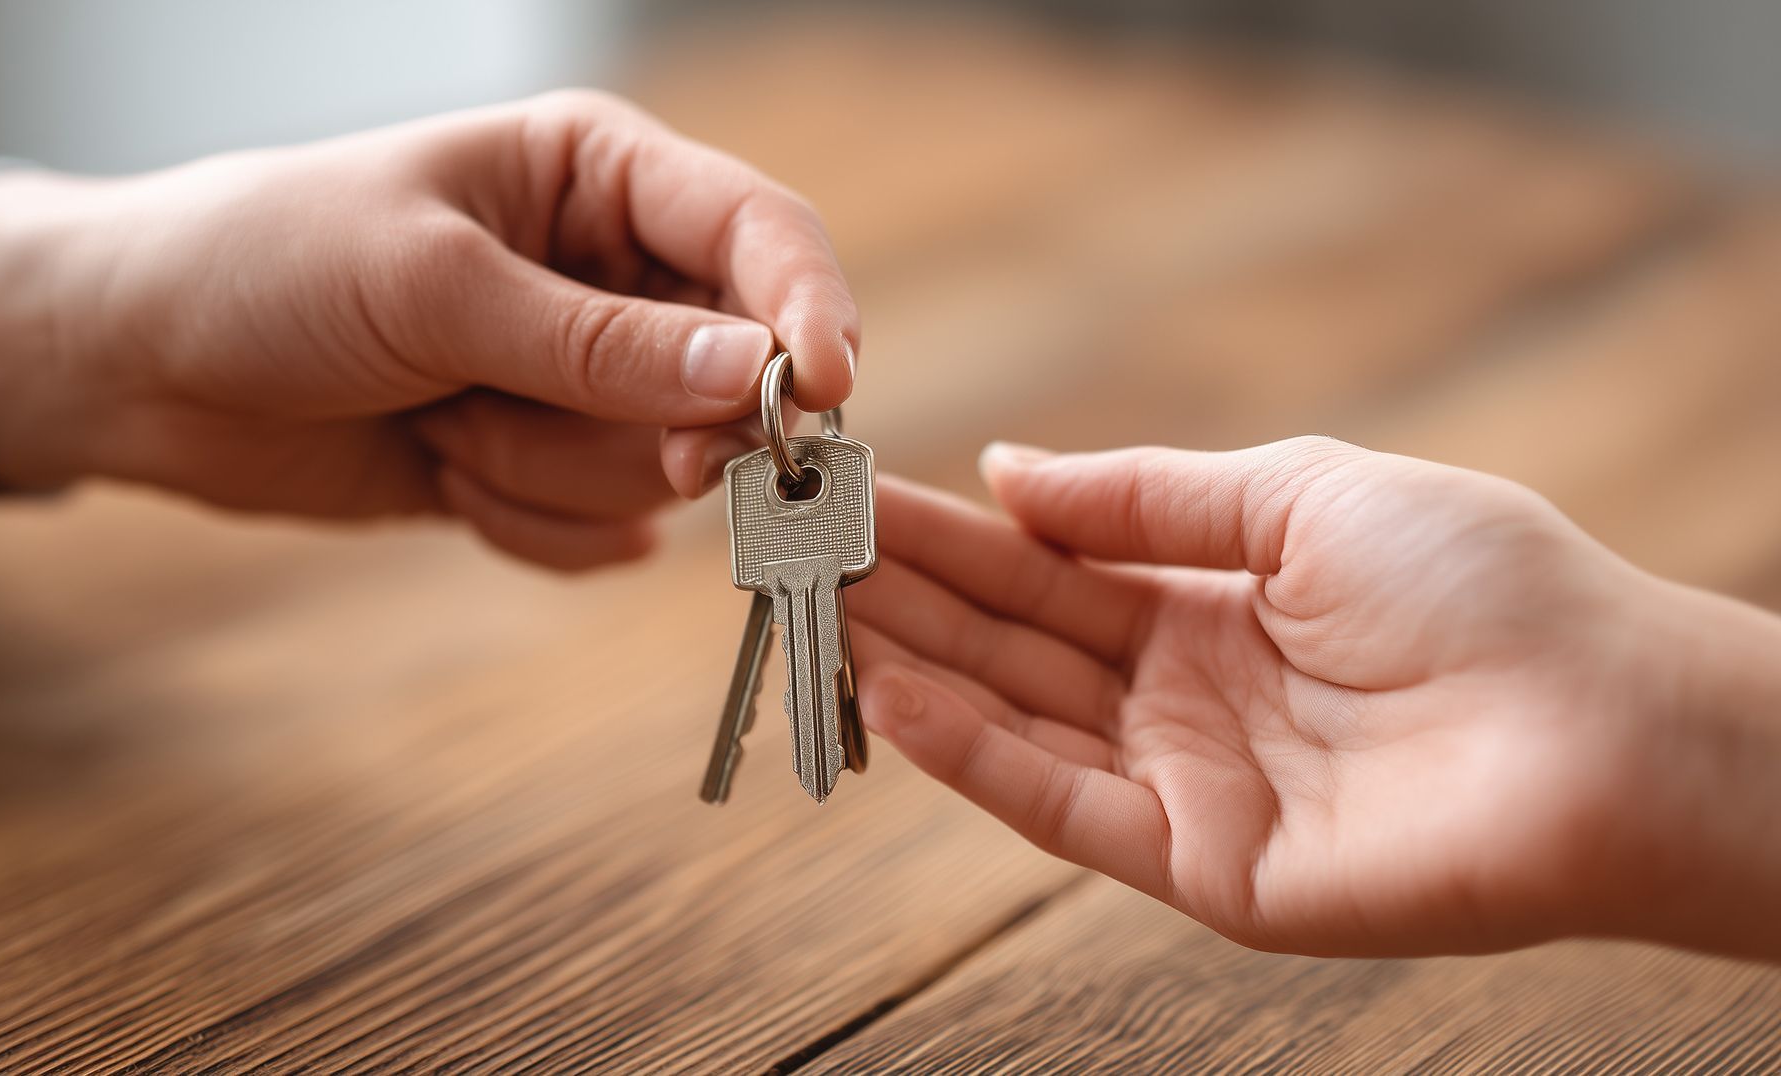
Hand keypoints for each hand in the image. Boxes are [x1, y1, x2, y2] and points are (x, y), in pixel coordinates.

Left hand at [0, 90, 856, 568]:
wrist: (138, 365)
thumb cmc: (265, 266)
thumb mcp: (431, 287)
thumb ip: (599, 344)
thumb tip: (759, 375)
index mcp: (598, 174)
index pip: (760, 232)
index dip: (810, 309)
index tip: (825, 394)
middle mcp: (611, 276)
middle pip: (729, 378)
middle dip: (632, 424)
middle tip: (520, 418)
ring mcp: (582, 379)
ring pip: (660, 469)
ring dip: (542, 470)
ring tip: (438, 423)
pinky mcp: (545, 464)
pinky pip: (602, 531)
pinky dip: (521, 522)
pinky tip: (439, 469)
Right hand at [852, 437, 1780, 957]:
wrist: (1603, 724)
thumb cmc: (1485, 585)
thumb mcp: (1301, 495)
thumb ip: (1145, 496)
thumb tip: (1008, 472)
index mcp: (1212, 604)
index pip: (1048, 567)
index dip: (953, 532)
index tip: (857, 497)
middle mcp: (1184, 697)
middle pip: (1016, 642)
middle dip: (908, 596)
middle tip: (799, 552)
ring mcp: (1188, 785)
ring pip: (1019, 722)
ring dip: (916, 666)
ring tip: (817, 613)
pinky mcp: (1200, 867)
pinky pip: (1063, 807)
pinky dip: (974, 756)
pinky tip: (895, 698)